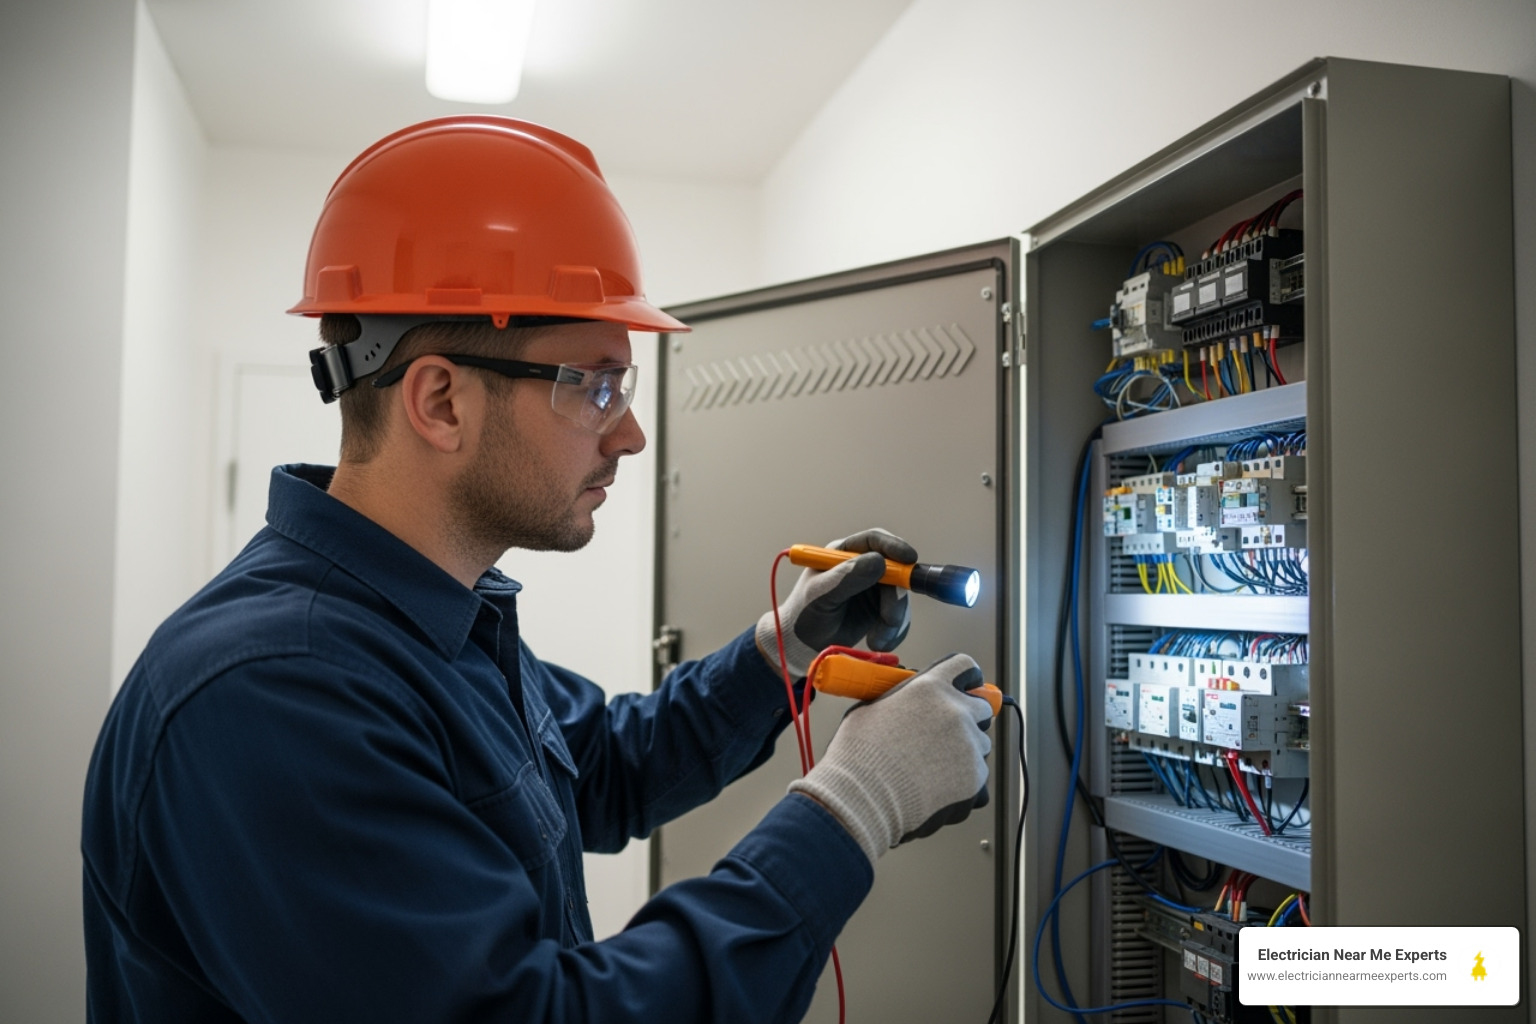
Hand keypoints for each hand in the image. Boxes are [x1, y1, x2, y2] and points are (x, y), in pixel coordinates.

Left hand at [756, 529, 914, 678]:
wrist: (801, 647)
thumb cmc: (804, 615)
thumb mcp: (820, 594)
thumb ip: (847, 577)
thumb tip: (879, 562)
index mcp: (843, 554)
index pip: (874, 541)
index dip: (894, 546)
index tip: (909, 559)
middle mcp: (861, 567)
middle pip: (895, 571)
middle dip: (896, 598)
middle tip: (890, 620)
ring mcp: (873, 589)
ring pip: (900, 597)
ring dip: (894, 620)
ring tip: (877, 641)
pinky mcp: (880, 610)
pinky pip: (899, 616)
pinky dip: (895, 631)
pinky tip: (878, 643)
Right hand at [788, 653, 992, 864]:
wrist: (864, 797)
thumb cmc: (859, 755)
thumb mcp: (872, 708)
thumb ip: (902, 700)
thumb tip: (908, 703)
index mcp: (930, 688)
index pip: (964, 667)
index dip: (966, 678)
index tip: (969, 686)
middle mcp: (955, 711)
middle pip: (981, 707)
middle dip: (968, 718)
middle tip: (945, 734)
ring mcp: (968, 744)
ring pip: (980, 744)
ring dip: (965, 751)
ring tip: (932, 766)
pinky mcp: (975, 776)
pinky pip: (978, 774)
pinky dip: (963, 780)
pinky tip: (936, 785)